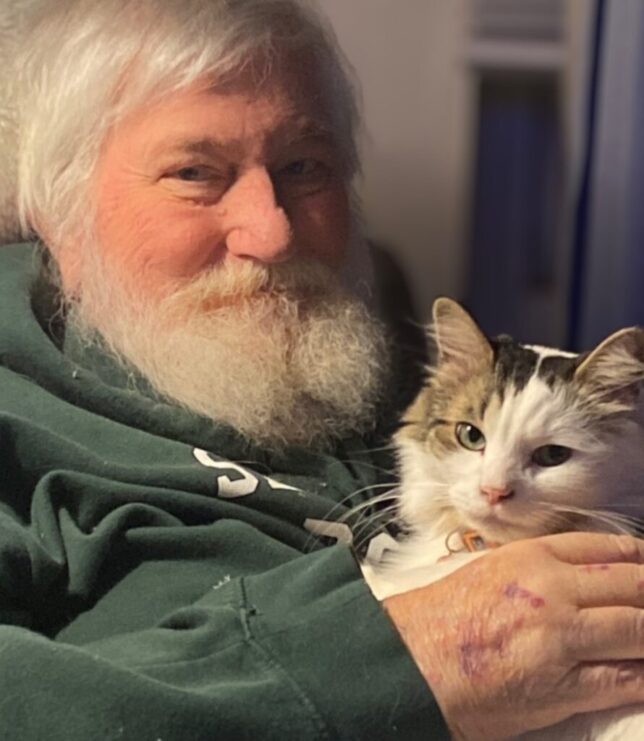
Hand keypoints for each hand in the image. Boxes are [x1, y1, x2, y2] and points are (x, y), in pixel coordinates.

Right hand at [383, 532, 643, 739]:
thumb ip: (543, 570)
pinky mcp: (563, 684)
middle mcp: (552, 588)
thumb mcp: (494, 571)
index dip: (643, 561)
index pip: (611, 549)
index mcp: (533, 556)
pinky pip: (626, 678)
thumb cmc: (446, 619)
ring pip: (638, 628)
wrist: (412, 661)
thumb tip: (590, 581)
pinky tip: (642, 672)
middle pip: (634, 584)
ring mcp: (560, 634)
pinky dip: (642, 674)